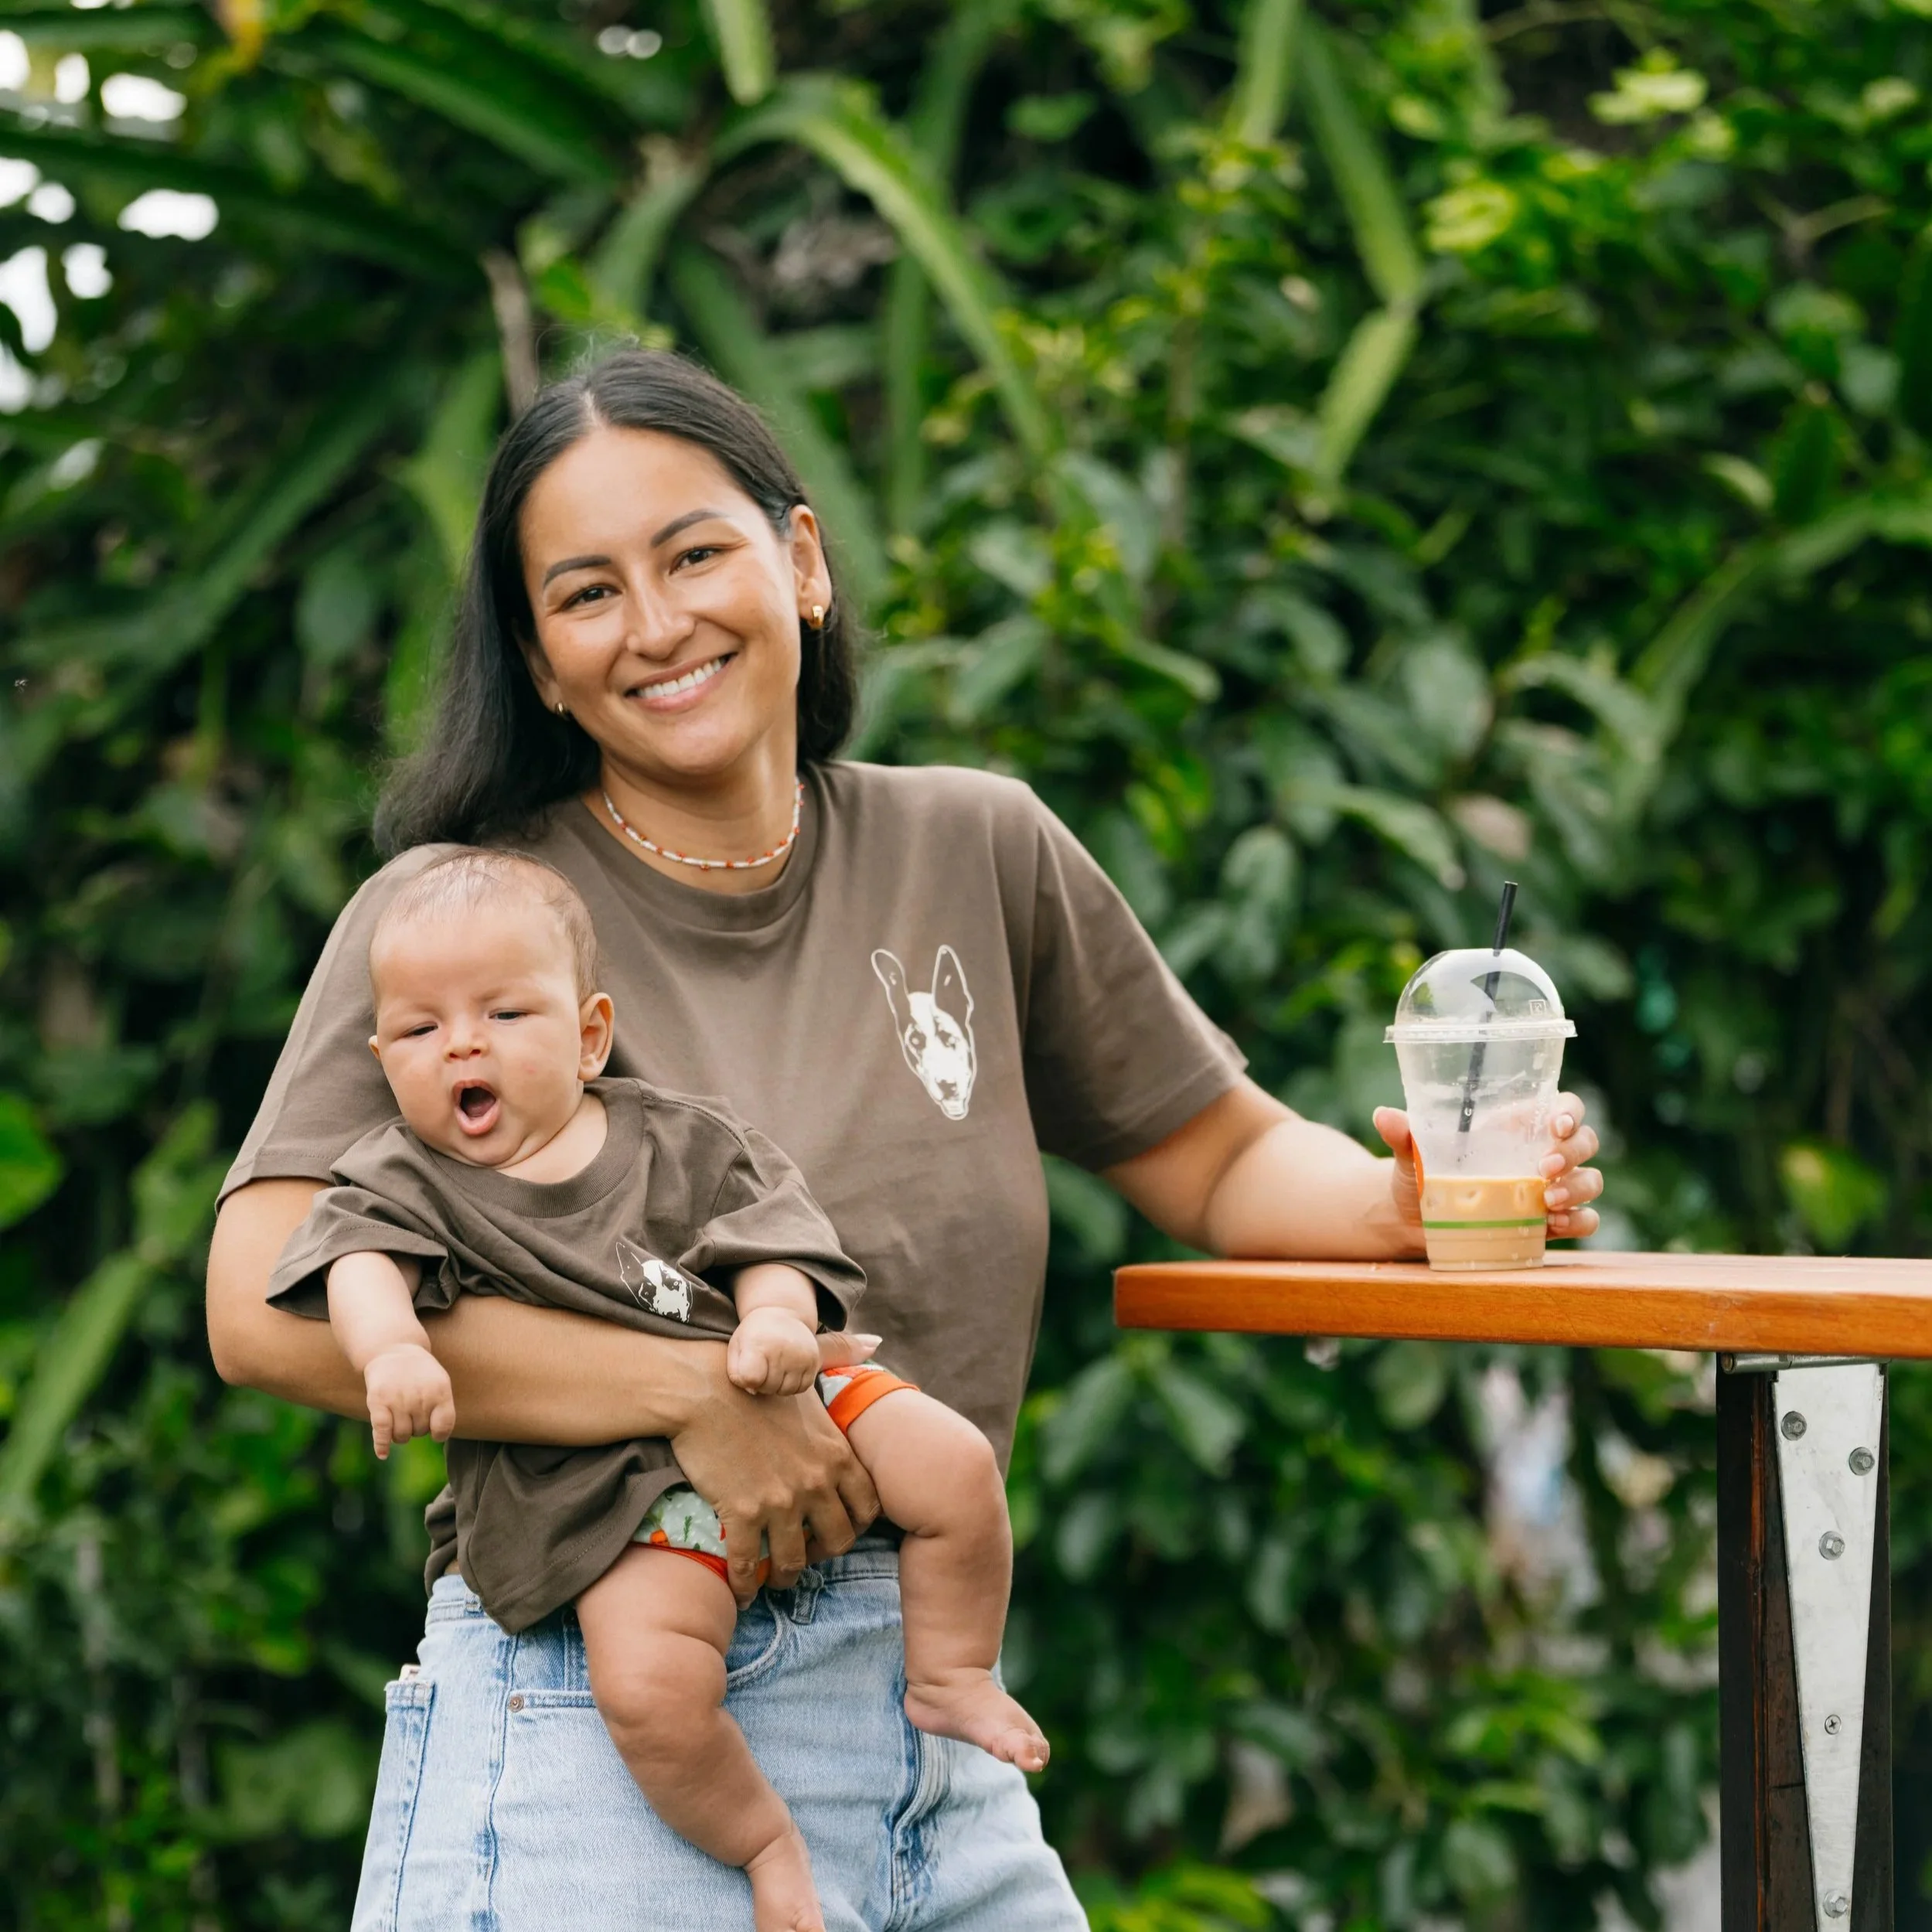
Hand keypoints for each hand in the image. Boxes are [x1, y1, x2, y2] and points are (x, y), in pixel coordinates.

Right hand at [363, 1343, 454, 1458]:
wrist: (392, 1350)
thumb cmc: (419, 1373)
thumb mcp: (439, 1382)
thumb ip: (442, 1407)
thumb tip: (439, 1437)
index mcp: (440, 1390)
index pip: (443, 1426)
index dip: (439, 1433)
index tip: (434, 1431)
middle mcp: (420, 1396)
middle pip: (420, 1432)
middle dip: (417, 1427)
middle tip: (412, 1410)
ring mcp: (398, 1399)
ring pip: (402, 1436)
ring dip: (400, 1434)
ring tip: (399, 1417)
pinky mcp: (378, 1402)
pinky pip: (382, 1431)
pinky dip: (382, 1445)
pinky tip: (383, 1454)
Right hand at [670, 1357, 880, 1605]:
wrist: (703, 1386)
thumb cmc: (753, 1374)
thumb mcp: (807, 1363)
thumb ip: (842, 1355)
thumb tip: (874, 1340)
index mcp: (836, 1452)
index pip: (868, 1505)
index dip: (857, 1523)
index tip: (838, 1527)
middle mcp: (817, 1481)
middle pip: (839, 1539)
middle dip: (824, 1554)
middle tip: (807, 1555)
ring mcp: (782, 1500)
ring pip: (796, 1560)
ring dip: (787, 1575)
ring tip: (777, 1579)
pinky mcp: (744, 1513)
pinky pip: (752, 1563)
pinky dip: (747, 1582)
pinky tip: (742, 1588)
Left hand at [727, 1306, 823, 1396]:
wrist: (783, 1314)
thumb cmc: (755, 1335)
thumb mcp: (736, 1347)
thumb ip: (736, 1373)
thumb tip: (753, 1391)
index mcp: (758, 1344)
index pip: (752, 1378)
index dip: (747, 1380)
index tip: (748, 1370)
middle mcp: (782, 1349)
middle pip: (768, 1387)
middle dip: (762, 1385)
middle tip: (762, 1369)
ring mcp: (800, 1356)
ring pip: (786, 1390)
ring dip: (778, 1387)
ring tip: (774, 1371)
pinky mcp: (813, 1360)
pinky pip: (802, 1387)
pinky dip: (793, 1385)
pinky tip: (787, 1373)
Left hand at [1373, 1094, 1603, 1242]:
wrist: (1413, 1219)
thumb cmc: (1419, 1173)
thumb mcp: (1410, 1154)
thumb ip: (1403, 1134)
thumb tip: (1383, 1116)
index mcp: (1518, 1125)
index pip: (1564, 1106)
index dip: (1571, 1111)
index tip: (1558, 1123)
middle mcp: (1542, 1152)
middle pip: (1586, 1142)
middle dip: (1574, 1152)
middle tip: (1544, 1167)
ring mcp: (1551, 1188)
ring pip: (1592, 1181)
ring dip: (1578, 1188)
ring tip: (1546, 1201)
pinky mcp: (1549, 1222)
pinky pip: (1584, 1221)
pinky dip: (1577, 1222)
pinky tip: (1552, 1225)